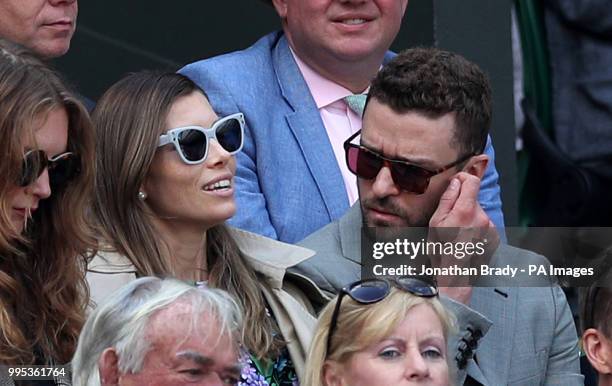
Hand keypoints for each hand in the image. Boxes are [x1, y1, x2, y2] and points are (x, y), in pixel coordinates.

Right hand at [428, 173, 498, 304]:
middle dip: (462, 203)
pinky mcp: (495, 237)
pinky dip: (476, 228)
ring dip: (468, 217)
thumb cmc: (441, 252)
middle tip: (449, 220)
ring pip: (478, 212)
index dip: (463, 178)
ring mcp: (490, 228)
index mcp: (466, 211)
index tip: (456, 183)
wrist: (455, 276)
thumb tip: (455, 183)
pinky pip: (484, 224)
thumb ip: (447, 200)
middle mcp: (482, 217)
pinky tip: (466, 240)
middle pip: (473, 199)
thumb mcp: (435, 223)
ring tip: (458, 234)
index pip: (472, 182)